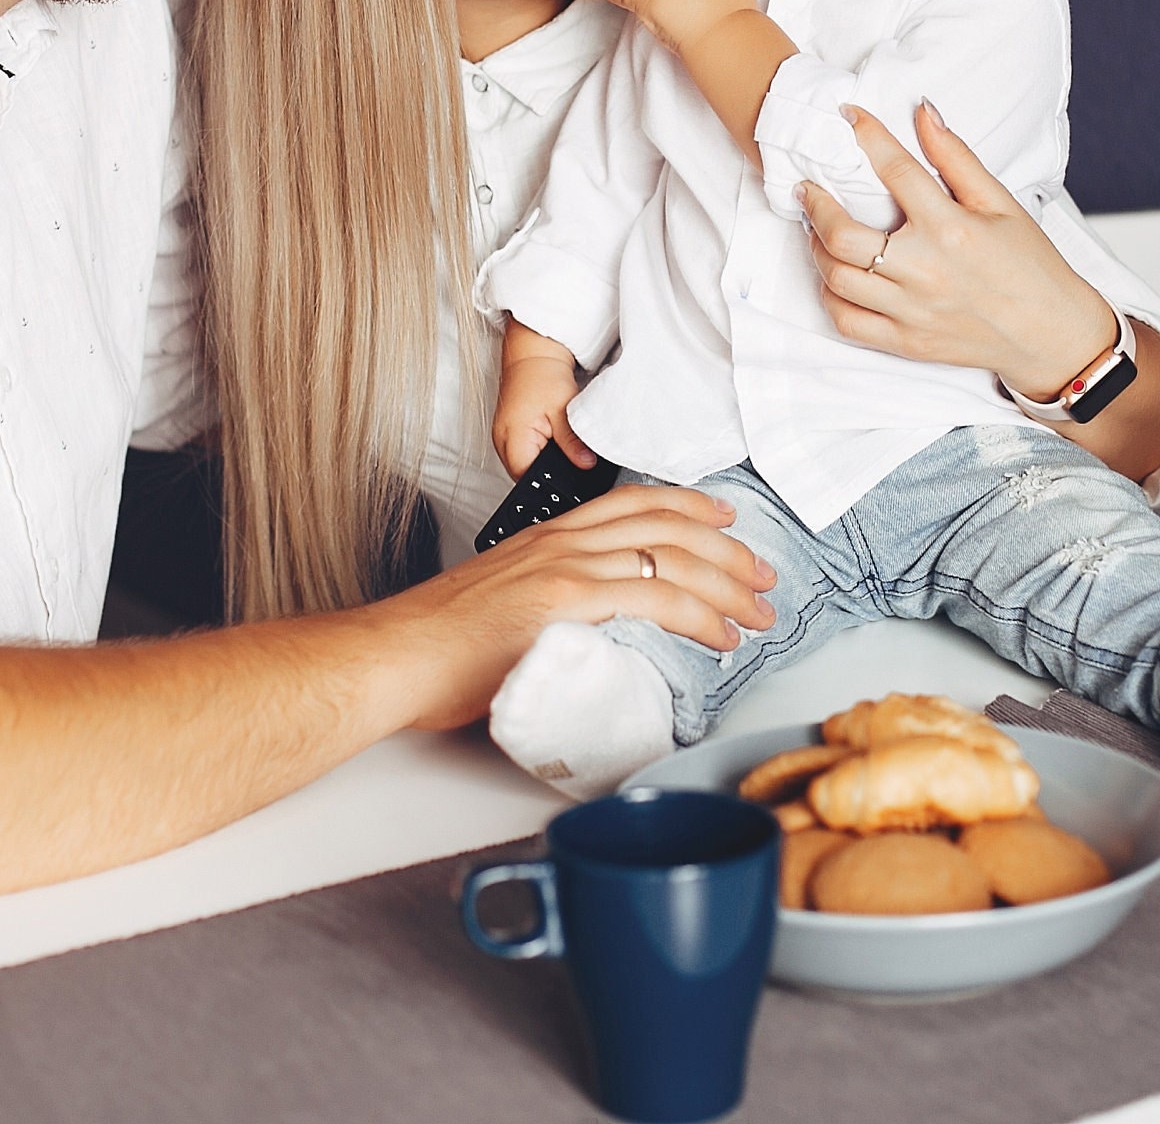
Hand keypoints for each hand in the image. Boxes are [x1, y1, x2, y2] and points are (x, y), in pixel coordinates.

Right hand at [379, 485, 778, 727]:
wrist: (396, 656)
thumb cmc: (438, 644)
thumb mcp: (505, 603)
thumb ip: (551, 601)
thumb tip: (590, 627)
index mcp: (548, 536)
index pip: (633, 503)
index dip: (688, 507)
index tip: (726, 522)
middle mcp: (563, 542)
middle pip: (666, 526)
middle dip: (727, 551)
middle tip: (763, 576)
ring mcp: (567, 569)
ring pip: (672, 558)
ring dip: (727, 587)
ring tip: (758, 613)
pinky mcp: (568, 602)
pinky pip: (654, 597)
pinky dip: (699, 616)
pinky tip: (721, 635)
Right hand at [494, 325, 598, 475]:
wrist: (533, 354)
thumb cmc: (542, 374)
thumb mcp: (564, 410)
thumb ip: (573, 442)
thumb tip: (585, 464)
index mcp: (512, 436)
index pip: (527, 478)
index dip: (549, 480)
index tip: (569, 474)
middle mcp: (502, 440)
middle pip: (523, 474)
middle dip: (547, 472)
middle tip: (567, 457)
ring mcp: (502, 437)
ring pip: (523, 464)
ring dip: (541, 461)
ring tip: (557, 443)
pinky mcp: (508, 432)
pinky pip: (522, 452)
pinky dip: (537, 450)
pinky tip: (549, 439)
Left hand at [799, 101, 1117, 399]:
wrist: (1050, 333)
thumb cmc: (1030, 265)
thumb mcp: (1002, 203)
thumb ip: (957, 158)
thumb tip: (924, 113)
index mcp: (951, 230)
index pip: (895, 171)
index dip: (867, 135)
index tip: (849, 115)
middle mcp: (924, 271)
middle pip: (843, 236)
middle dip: (815, 206)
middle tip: (807, 189)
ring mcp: (911, 311)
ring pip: (837, 279)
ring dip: (817, 249)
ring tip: (817, 230)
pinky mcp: (906, 341)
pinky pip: (848, 321)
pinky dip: (831, 297)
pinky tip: (833, 276)